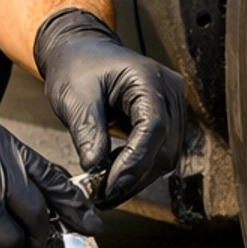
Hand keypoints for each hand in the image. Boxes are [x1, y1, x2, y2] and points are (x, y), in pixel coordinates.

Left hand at [33, 8, 185, 208]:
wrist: (81, 51)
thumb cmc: (77, 65)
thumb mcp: (74, 96)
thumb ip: (87, 131)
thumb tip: (95, 169)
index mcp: (149, 78)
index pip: (154, 127)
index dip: (135, 161)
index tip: (111, 185)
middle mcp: (169, 91)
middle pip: (166, 146)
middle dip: (135, 175)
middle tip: (105, 196)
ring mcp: (172, 105)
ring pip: (167, 155)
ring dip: (139, 176)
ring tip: (107, 189)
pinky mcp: (165, 118)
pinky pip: (160, 150)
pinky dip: (140, 167)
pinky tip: (116, 174)